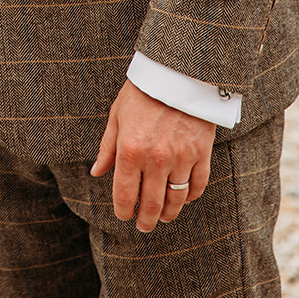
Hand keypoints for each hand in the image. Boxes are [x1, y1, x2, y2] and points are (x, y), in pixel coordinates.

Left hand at [90, 80, 214, 231]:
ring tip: (163, 216)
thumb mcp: (117, 115)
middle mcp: (156, 158)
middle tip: (144, 226)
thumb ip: (107, 147)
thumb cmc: (142, 91)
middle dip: (146, 221)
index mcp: (130, 149)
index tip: (124, 215)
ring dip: (168, 213)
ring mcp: (181, 158)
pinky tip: (182, 198)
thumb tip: (97, 173)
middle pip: (152, 205)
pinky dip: (189, 197)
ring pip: (176, 200)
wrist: (177, 71)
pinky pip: (197, 186)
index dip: (123, 211)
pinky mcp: (202, 153)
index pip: (125, 195)